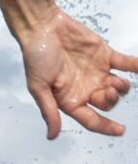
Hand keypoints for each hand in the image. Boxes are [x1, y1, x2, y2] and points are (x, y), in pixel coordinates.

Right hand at [19, 9, 137, 137]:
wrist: (43, 27)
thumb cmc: (36, 57)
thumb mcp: (38, 87)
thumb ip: (49, 111)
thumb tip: (52, 136)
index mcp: (69, 99)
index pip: (90, 119)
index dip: (106, 127)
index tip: (120, 130)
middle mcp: (85, 88)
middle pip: (108, 103)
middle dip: (111, 100)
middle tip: (107, 90)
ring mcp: (97, 71)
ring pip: (119, 86)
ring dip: (122, 87)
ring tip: (114, 81)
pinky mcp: (105, 55)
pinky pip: (127, 64)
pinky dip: (137, 67)